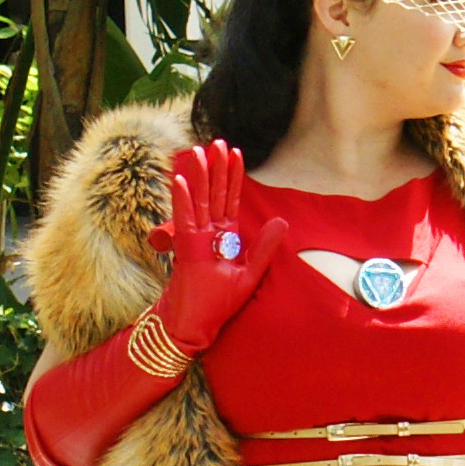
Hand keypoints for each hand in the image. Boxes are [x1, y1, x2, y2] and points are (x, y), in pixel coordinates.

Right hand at [140, 141, 289, 354]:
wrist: (196, 324)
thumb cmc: (218, 304)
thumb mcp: (250, 274)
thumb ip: (265, 248)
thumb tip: (282, 222)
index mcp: (224, 238)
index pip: (230, 200)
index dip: (233, 177)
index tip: (236, 153)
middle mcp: (208, 234)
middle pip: (214, 194)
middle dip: (217, 167)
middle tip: (217, 140)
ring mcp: (195, 239)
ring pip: (199, 201)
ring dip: (200, 176)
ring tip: (200, 151)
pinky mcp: (185, 249)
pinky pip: (184, 220)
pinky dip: (183, 200)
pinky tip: (182, 180)